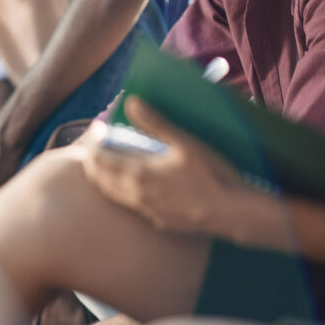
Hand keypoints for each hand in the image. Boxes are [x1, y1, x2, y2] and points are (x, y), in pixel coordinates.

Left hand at [82, 98, 282, 241]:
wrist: (232, 213)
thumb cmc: (211, 174)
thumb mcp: (185, 143)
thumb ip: (155, 123)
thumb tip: (130, 101)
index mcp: (140, 175)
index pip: (102, 162)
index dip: (93, 146)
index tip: (95, 132)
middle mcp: (138, 196)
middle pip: (102, 181)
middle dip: (93, 165)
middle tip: (92, 151)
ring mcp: (148, 211)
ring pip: (114, 196)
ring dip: (104, 181)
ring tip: (103, 169)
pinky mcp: (159, 222)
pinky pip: (131, 207)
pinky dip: (122, 194)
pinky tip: (131, 189)